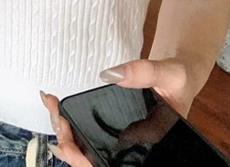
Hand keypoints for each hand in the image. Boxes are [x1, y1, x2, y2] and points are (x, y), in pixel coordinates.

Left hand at [40, 57, 196, 165]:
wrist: (178, 77)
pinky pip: (86, 139)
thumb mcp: (170, 73)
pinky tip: (57, 110)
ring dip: (64, 134)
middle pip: (91, 164)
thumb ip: (145, 72)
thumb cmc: (178, 81)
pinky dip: (69, 126)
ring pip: (85, 154)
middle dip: (68, 146)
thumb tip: (111, 74)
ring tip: (51, 106)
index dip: (83, 160)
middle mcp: (131, 152)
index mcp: (148, 149)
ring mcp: (120, 144)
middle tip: (55, 115)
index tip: (66, 141)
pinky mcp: (111, 133)